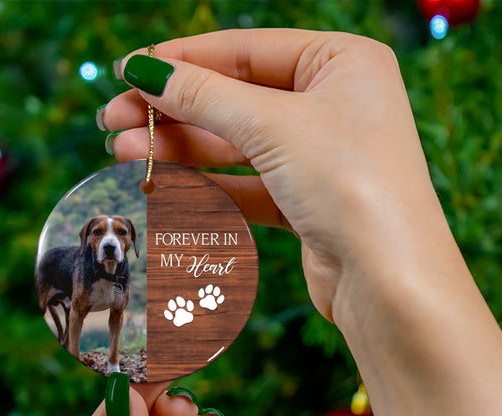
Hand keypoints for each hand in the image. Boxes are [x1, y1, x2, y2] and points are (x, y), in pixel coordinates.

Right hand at [101, 29, 439, 322]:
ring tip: (123, 152)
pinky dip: (208, 186)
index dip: (183, 60)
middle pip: (238, 99)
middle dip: (174, 111)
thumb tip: (145, 70)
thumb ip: (204, 96)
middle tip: (112, 120)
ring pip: (239, 146)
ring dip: (182, 150)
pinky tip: (163, 185)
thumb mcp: (272, 125)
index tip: (127, 71)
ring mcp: (324, 158)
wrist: (388, 280)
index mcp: (344, 62)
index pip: (247, 50)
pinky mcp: (311, 204)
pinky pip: (250, 186)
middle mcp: (337, 105)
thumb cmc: (350, 184)